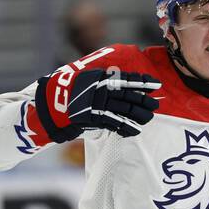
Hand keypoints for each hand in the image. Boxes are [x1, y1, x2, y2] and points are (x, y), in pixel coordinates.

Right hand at [36, 68, 160, 142]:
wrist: (52, 104)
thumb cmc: (72, 91)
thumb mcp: (88, 79)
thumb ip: (105, 81)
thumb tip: (124, 84)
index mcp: (101, 77)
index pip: (127, 79)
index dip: (142, 82)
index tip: (156, 84)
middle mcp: (101, 89)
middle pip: (129, 96)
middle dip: (144, 100)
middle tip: (156, 104)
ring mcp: (98, 104)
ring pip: (125, 110)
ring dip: (139, 115)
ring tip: (149, 117)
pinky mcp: (95, 118)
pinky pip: (115, 123)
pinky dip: (126, 127)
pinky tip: (135, 130)